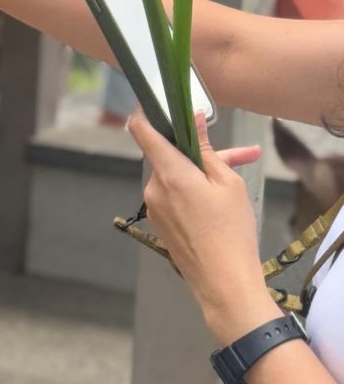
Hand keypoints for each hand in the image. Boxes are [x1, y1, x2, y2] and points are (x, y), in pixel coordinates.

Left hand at [125, 109, 277, 343]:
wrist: (223, 282)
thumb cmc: (230, 231)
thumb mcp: (226, 183)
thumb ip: (207, 150)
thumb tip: (195, 121)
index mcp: (169, 173)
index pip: (142, 132)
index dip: (145, 113)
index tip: (154, 101)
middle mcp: (154, 188)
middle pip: (170, 156)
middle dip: (200, 151)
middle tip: (238, 154)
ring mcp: (155, 207)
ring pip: (176, 176)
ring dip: (202, 172)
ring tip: (240, 176)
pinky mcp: (161, 222)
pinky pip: (175, 195)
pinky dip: (194, 190)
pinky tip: (222, 199)